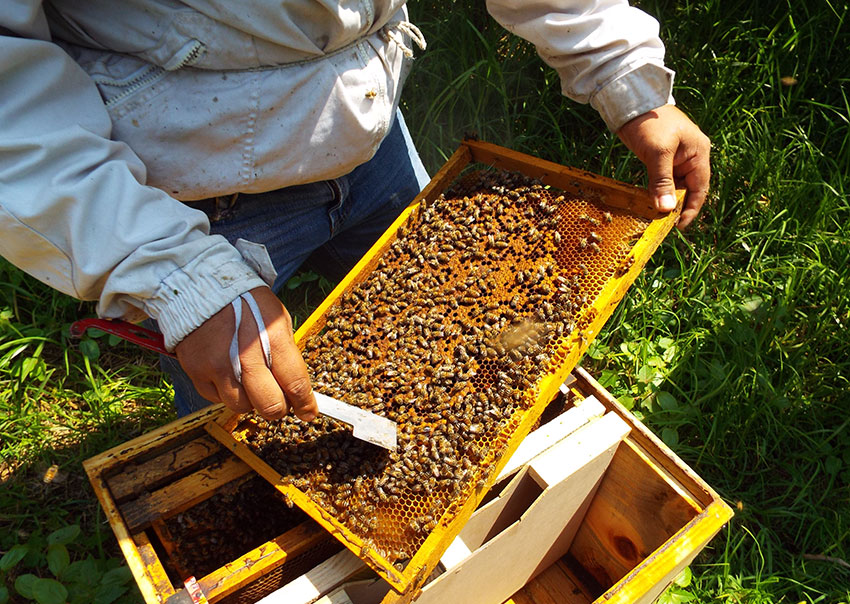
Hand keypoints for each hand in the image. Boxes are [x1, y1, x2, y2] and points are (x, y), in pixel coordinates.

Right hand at [175, 286, 317, 420]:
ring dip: (251, 401)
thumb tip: (295, 384)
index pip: (295, 384)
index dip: (305, 404)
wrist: (201, 287)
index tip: (308, 412)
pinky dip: (226, 393)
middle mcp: (246, 357)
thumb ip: (286, 353)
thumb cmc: (245, 301)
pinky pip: (216, 398)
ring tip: (250, 383)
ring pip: (242, 407)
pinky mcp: (197, 372)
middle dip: (279, 408)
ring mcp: (219, 367)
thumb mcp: (277, 319)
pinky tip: (229, 375)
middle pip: (270, 405)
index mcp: (273, 340)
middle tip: (280, 400)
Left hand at [616, 105, 710, 228]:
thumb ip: (662, 181)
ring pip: (674, 186)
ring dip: (666, 200)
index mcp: (699, 153)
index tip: (678, 226)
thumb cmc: (649, 122)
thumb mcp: (658, 152)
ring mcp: (676, 157)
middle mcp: (691, 157)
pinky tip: (649, 202)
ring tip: (655, 217)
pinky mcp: (661, 157)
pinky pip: (663, 179)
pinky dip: (657, 191)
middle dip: (677, 207)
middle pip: (688, 189)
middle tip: (663, 225)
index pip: (700, 189)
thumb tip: (666, 210)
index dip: (691, 209)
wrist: (631, 102)